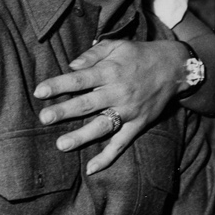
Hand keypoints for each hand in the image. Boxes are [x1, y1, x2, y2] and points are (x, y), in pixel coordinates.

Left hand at [33, 38, 186, 174]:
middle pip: (87, 104)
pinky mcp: (138, 125)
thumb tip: (71, 66)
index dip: (59, 85)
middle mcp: (118, 92)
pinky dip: (107, 157)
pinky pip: (121, 144)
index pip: (80, 79)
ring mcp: (128, 111)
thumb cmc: (140, 55)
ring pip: (102, 126)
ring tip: (61, 145)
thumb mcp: (117, 45)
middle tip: (44, 118)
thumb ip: (93, 54)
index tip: (40, 91)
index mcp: (110, 71)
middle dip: (64, 111)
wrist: (175, 68)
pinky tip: (91, 169)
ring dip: (81, 136)